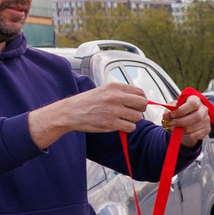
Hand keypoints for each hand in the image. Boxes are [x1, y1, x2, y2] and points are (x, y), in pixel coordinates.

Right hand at [30, 82, 146, 147]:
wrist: (71, 112)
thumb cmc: (88, 102)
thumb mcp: (104, 90)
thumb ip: (121, 93)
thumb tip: (141, 99)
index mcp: (115, 87)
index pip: (140, 92)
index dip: (141, 100)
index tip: (136, 105)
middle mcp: (115, 97)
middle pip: (142, 104)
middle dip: (139, 109)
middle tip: (131, 112)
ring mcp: (114, 110)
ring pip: (137, 117)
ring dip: (132, 120)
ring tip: (122, 119)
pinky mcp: (111, 123)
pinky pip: (130, 127)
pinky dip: (127, 128)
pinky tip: (119, 125)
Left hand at [162, 97, 208, 144]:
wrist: (186, 120)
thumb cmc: (180, 111)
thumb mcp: (173, 108)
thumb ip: (168, 111)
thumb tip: (166, 116)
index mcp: (196, 100)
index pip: (193, 104)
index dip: (182, 110)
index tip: (173, 115)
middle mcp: (203, 109)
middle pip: (196, 116)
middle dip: (182, 121)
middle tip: (173, 123)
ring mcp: (206, 120)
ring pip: (193, 127)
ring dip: (181, 130)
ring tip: (174, 128)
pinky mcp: (206, 130)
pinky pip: (193, 136)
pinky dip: (184, 136)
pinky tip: (180, 133)